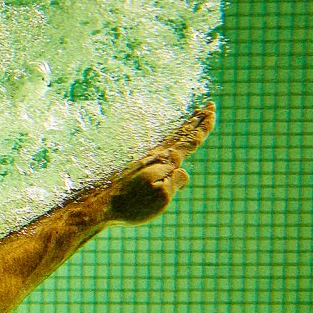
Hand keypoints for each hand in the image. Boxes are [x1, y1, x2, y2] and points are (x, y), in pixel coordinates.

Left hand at [104, 102, 215, 224]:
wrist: (100, 206)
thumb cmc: (131, 205)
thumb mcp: (161, 197)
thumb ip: (175, 181)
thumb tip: (183, 171)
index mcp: (164, 162)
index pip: (189, 142)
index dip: (202, 128)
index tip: (212, 113)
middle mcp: (155, 157)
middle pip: (181, 134)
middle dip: (196, 120)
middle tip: (208, 106)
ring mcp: (145, 161)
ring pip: (170, 139)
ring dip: (184, 127)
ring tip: (193, 117)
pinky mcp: (137, 168)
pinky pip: (160, 148)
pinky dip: (169, 140)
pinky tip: (169, 142)